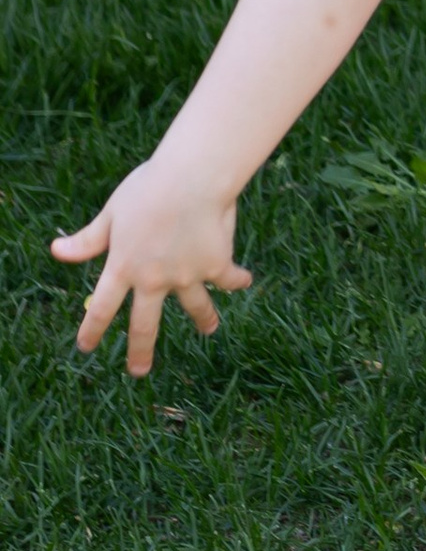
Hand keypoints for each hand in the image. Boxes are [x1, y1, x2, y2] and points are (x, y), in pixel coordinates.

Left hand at [54, 159, 254, 377]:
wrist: (191, 178)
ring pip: (196, 307)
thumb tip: (56, 251)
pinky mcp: (216, 265)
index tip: (86, 348)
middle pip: (145, 325)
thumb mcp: (111, 213)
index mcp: (123, 267)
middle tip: (139, 371)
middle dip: (141, 352)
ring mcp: (186, 275)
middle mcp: (154, 279)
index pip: (102, 308)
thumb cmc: (147, 188)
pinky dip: (237, 280)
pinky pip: (228, 278)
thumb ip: (88, 239)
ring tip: (210, 329)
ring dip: (204, 319)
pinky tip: (244, 281)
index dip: (92, 330)